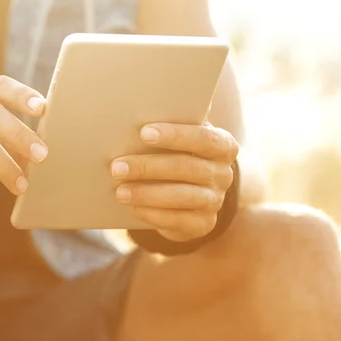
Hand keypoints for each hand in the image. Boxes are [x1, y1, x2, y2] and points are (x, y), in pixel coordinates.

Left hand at [110, 123, 238, 240]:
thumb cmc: (182, 155)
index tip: (144, 133)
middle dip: (148, 166)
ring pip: (180, 196)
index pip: (203, 137)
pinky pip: (176, 220)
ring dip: (146, 193)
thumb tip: (134, 116)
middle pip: (185, 167)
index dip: (175, 135)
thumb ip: (172, 127)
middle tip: (116, 166)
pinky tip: (131, 206)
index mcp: (223, 146)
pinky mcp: (203, 224)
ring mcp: (215, 201)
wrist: (198, 194)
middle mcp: (223, 174)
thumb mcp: (184, 139)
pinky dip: (150, 213)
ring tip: (119, 190)